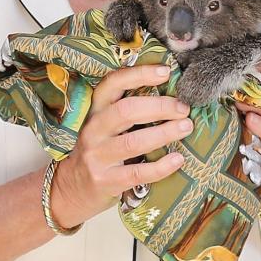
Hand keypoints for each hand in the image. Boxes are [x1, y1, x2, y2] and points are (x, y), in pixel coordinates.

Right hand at [49, 64, 192, 229]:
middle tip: (183, 108)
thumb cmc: (99, 151)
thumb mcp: (104, 126)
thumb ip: (126, 111)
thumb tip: (170, 95)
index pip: (112, 84)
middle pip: (125, 111)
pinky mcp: (106, 181)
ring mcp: (97, 156)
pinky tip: (178, 159)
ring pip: (133, 141)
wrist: (73, 188)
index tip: (165, 71)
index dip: (138, 74)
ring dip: (164, 133)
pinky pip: (138, 172)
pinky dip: (161, 166)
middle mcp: (93, 130)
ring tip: (186, 127)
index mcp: (94, 111)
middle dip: (158, 106)